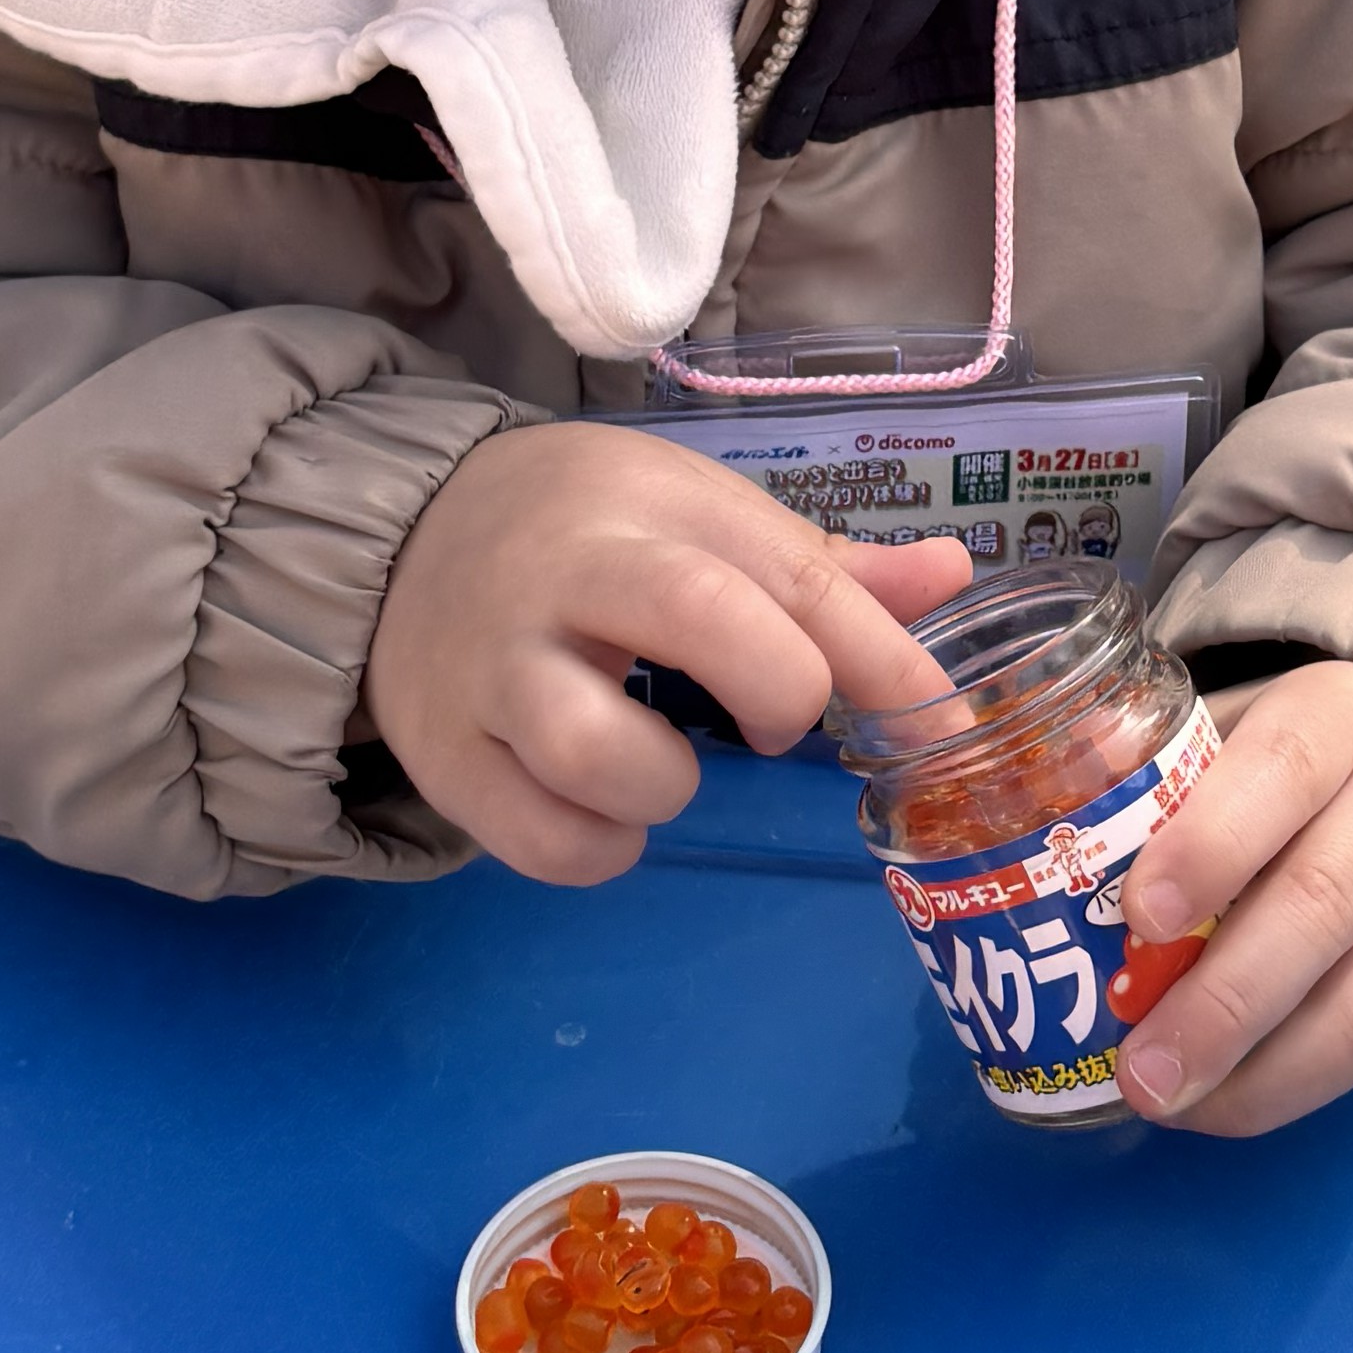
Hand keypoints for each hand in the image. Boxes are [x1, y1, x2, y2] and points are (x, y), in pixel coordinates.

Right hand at [366, 423, 969, 884]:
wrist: (399, 538)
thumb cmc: (585, 529)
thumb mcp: (696, 515)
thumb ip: (820, 568)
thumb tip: (953, 573)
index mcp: (647, 505)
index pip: (790, 576)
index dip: (882, 655)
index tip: (940, 720)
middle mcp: (563, 576)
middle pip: (700, 621)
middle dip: (778, 688)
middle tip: (774, 718)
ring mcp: (489, 671)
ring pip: (598, 752)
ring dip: (662, 787)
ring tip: (663, 767)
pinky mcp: (442, 758)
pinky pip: (542, 840)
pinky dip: (598, 847)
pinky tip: (606, 812)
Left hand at [1113, 662, 1352, 1136]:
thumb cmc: (1291, 768)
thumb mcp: (1237, 733)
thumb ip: (1149, 774)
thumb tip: (1011, 823)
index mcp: (1338, 717)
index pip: (1282, 767)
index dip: (1211, 845)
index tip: (1139, 916)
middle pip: (1322, 901)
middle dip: (1222, 998)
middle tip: (1137, 1066)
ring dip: (1258, 1070)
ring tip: (1168, 1104)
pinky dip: (1289, 1089)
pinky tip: (1217, 1104)